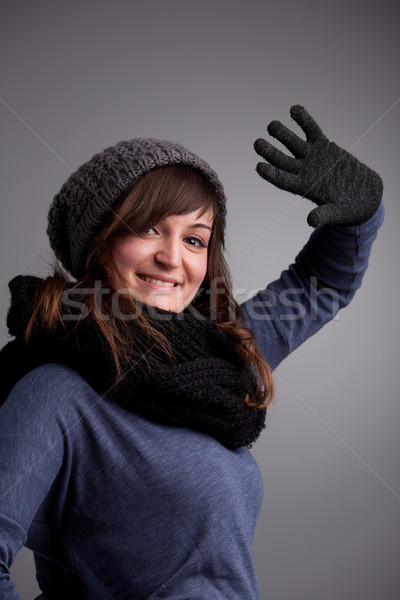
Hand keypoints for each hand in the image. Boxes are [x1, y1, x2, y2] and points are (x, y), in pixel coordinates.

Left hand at [254, 105, 382, 226]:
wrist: (362, 195)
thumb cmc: (347, 209)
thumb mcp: (336, 213)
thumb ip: (323, 215)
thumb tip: (311, 221)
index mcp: (302, 187)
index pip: (282, 180)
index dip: (270, 174)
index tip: (259, 166)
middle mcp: (303, 171)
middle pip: (282, 160)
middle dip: (270, 152)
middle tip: (257, 144)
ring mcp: (311, 157)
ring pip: (293, 143)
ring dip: (282, 133)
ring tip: (272, 125)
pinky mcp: (323, 146)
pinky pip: (311, 130)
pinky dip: (304, 120)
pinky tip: (294, 109)